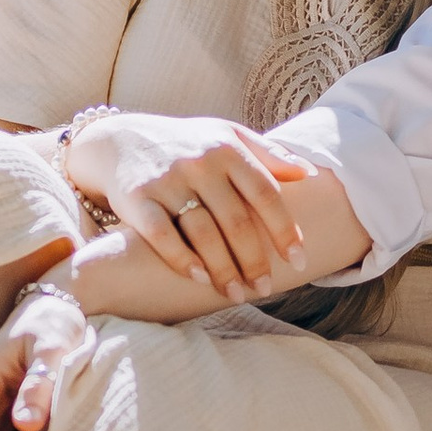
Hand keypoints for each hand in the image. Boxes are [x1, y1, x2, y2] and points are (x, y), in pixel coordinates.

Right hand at [60, 107, 308, 299]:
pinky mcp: (138, 198)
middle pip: (236, 220)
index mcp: (227, 148)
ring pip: (203, 233)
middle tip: (265, 288)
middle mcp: (200, 162)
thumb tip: (310, 174)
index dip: (284, 229)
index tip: (298, 260)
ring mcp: (168, 180)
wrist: (121, 138)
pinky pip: (162, 235)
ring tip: (237, 294)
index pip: (265, 193)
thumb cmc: (187, 144)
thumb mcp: (227, 136)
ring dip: (223, 269)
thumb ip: (268, 154)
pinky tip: (200, 279)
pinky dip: (183, 260)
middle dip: (254, 260)